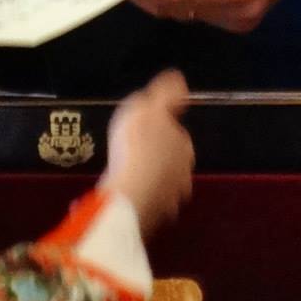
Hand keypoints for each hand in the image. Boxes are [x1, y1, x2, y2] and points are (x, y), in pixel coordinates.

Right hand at [100, 71, 192, 235]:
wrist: (129, 194)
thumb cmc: (137, 146)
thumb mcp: (148, 106)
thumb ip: (166, 94)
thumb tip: (178, 78)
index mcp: (183, 147)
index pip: (178, 136)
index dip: (162, 132)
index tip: (145, 130)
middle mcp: (183, 176)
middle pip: (171, 164)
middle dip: (156, 161)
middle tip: (133, 154)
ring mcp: (169, 201)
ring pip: (159, 189)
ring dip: (146, 184)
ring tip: (124, 179)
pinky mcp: (152, 221)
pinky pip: (142, 209)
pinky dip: (133, 203)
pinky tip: (117, 199)